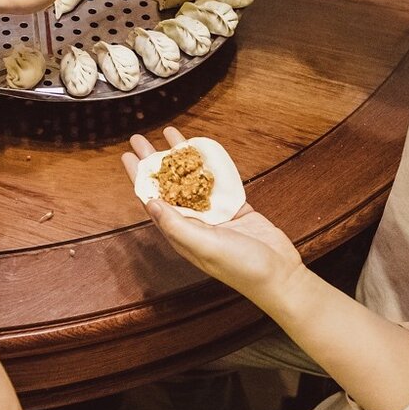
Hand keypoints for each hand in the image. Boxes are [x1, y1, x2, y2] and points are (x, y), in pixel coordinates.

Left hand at [121, 127, 305, 308]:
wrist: (280, 275)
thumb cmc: (241, 268)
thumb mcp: (204, 245)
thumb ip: (176, 225)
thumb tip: (150, 202)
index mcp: (180, 233)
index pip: (152, 201)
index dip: (139, 178)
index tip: (128, 156)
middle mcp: (193, 222)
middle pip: (168, 185)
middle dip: (154, 162)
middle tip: (141, 139)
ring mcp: (214, 214)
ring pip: (192, 179)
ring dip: (181, 158)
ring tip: (169, 134)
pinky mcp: (234, 207)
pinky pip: (217, 181)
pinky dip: (209, 164)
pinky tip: (202, 149)